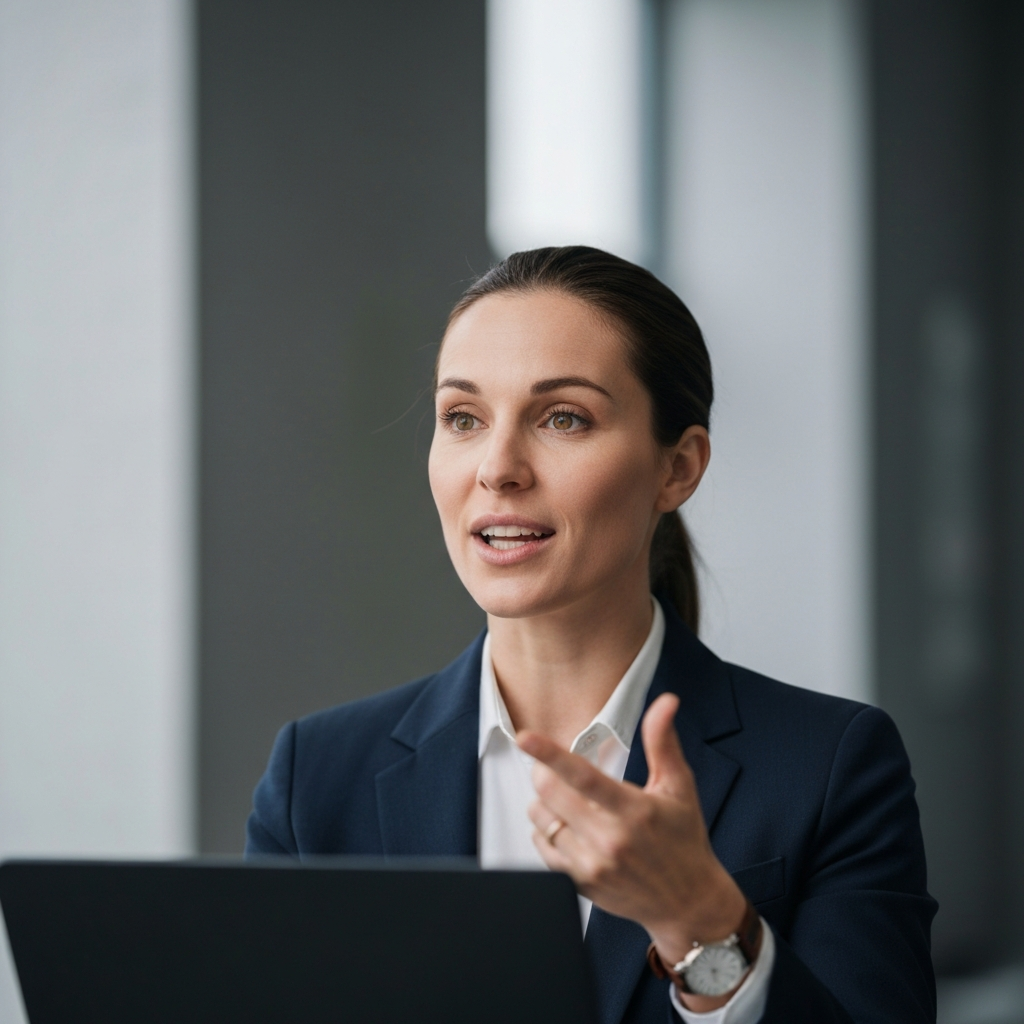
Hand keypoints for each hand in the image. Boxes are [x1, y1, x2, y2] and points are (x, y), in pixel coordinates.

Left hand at [518, 693, 747, 1008]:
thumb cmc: (684, 840)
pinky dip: (546, 832)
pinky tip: (567, 827)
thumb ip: (663, 741)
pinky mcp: (582, 884)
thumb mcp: (679, 787)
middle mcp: (611, 839)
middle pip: (551, 795)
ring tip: (566, 801)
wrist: (689, 903)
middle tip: (552, 769)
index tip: (526, 738)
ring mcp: (594, 865)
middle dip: (544, 773)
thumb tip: (666, 702)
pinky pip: (543, 849)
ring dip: (544, 803)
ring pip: (542, 820)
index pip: (583, 777)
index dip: (550, 754)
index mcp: (634, 811)